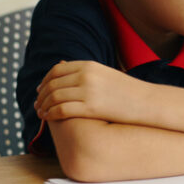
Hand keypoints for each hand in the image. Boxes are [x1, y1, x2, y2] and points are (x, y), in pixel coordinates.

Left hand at [34, 60, 149, 123]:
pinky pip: (61, 110)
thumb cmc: (126, 90)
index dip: (45, 81)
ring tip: (41, 113)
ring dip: (43, 106)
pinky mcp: (91, 108)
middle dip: (41, 95)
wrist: (146, 101)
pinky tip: (48, 118)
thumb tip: (61, 66)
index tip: (40, 90)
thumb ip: (84, 71)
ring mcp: (88, 91)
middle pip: (52, 84)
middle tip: (37, 104)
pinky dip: (50, 114)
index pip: (57, 71)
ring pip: (54, 97)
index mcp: (90, 65)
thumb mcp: (104, 73)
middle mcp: (87, 76)